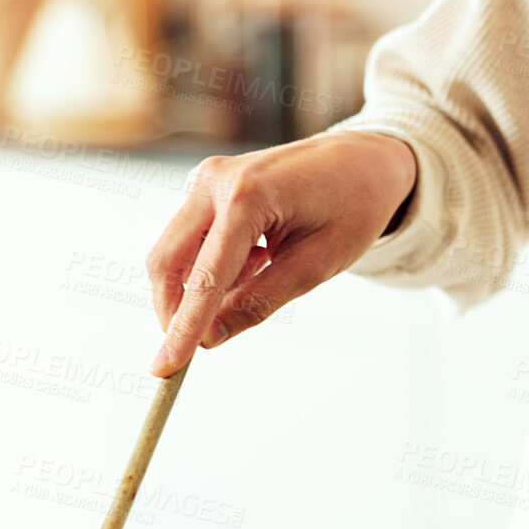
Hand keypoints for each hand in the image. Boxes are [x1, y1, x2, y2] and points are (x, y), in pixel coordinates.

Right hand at [146, 131, 417, 376]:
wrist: (363, 159)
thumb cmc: (352, 207)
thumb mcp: (316, 265)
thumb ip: (259, 301)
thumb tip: (210, 339)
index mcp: (247, 195)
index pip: (205, 277)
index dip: (183, 328)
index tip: (164, 370)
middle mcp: (215, 179)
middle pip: (167, 262)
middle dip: (176, 311)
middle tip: (194, 350)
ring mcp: (206, 178)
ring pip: (174, 253)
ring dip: (199, 287)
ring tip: (265, 272)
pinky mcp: (206, 185)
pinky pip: (191, 240)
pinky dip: (210, 266)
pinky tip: (258, 258)